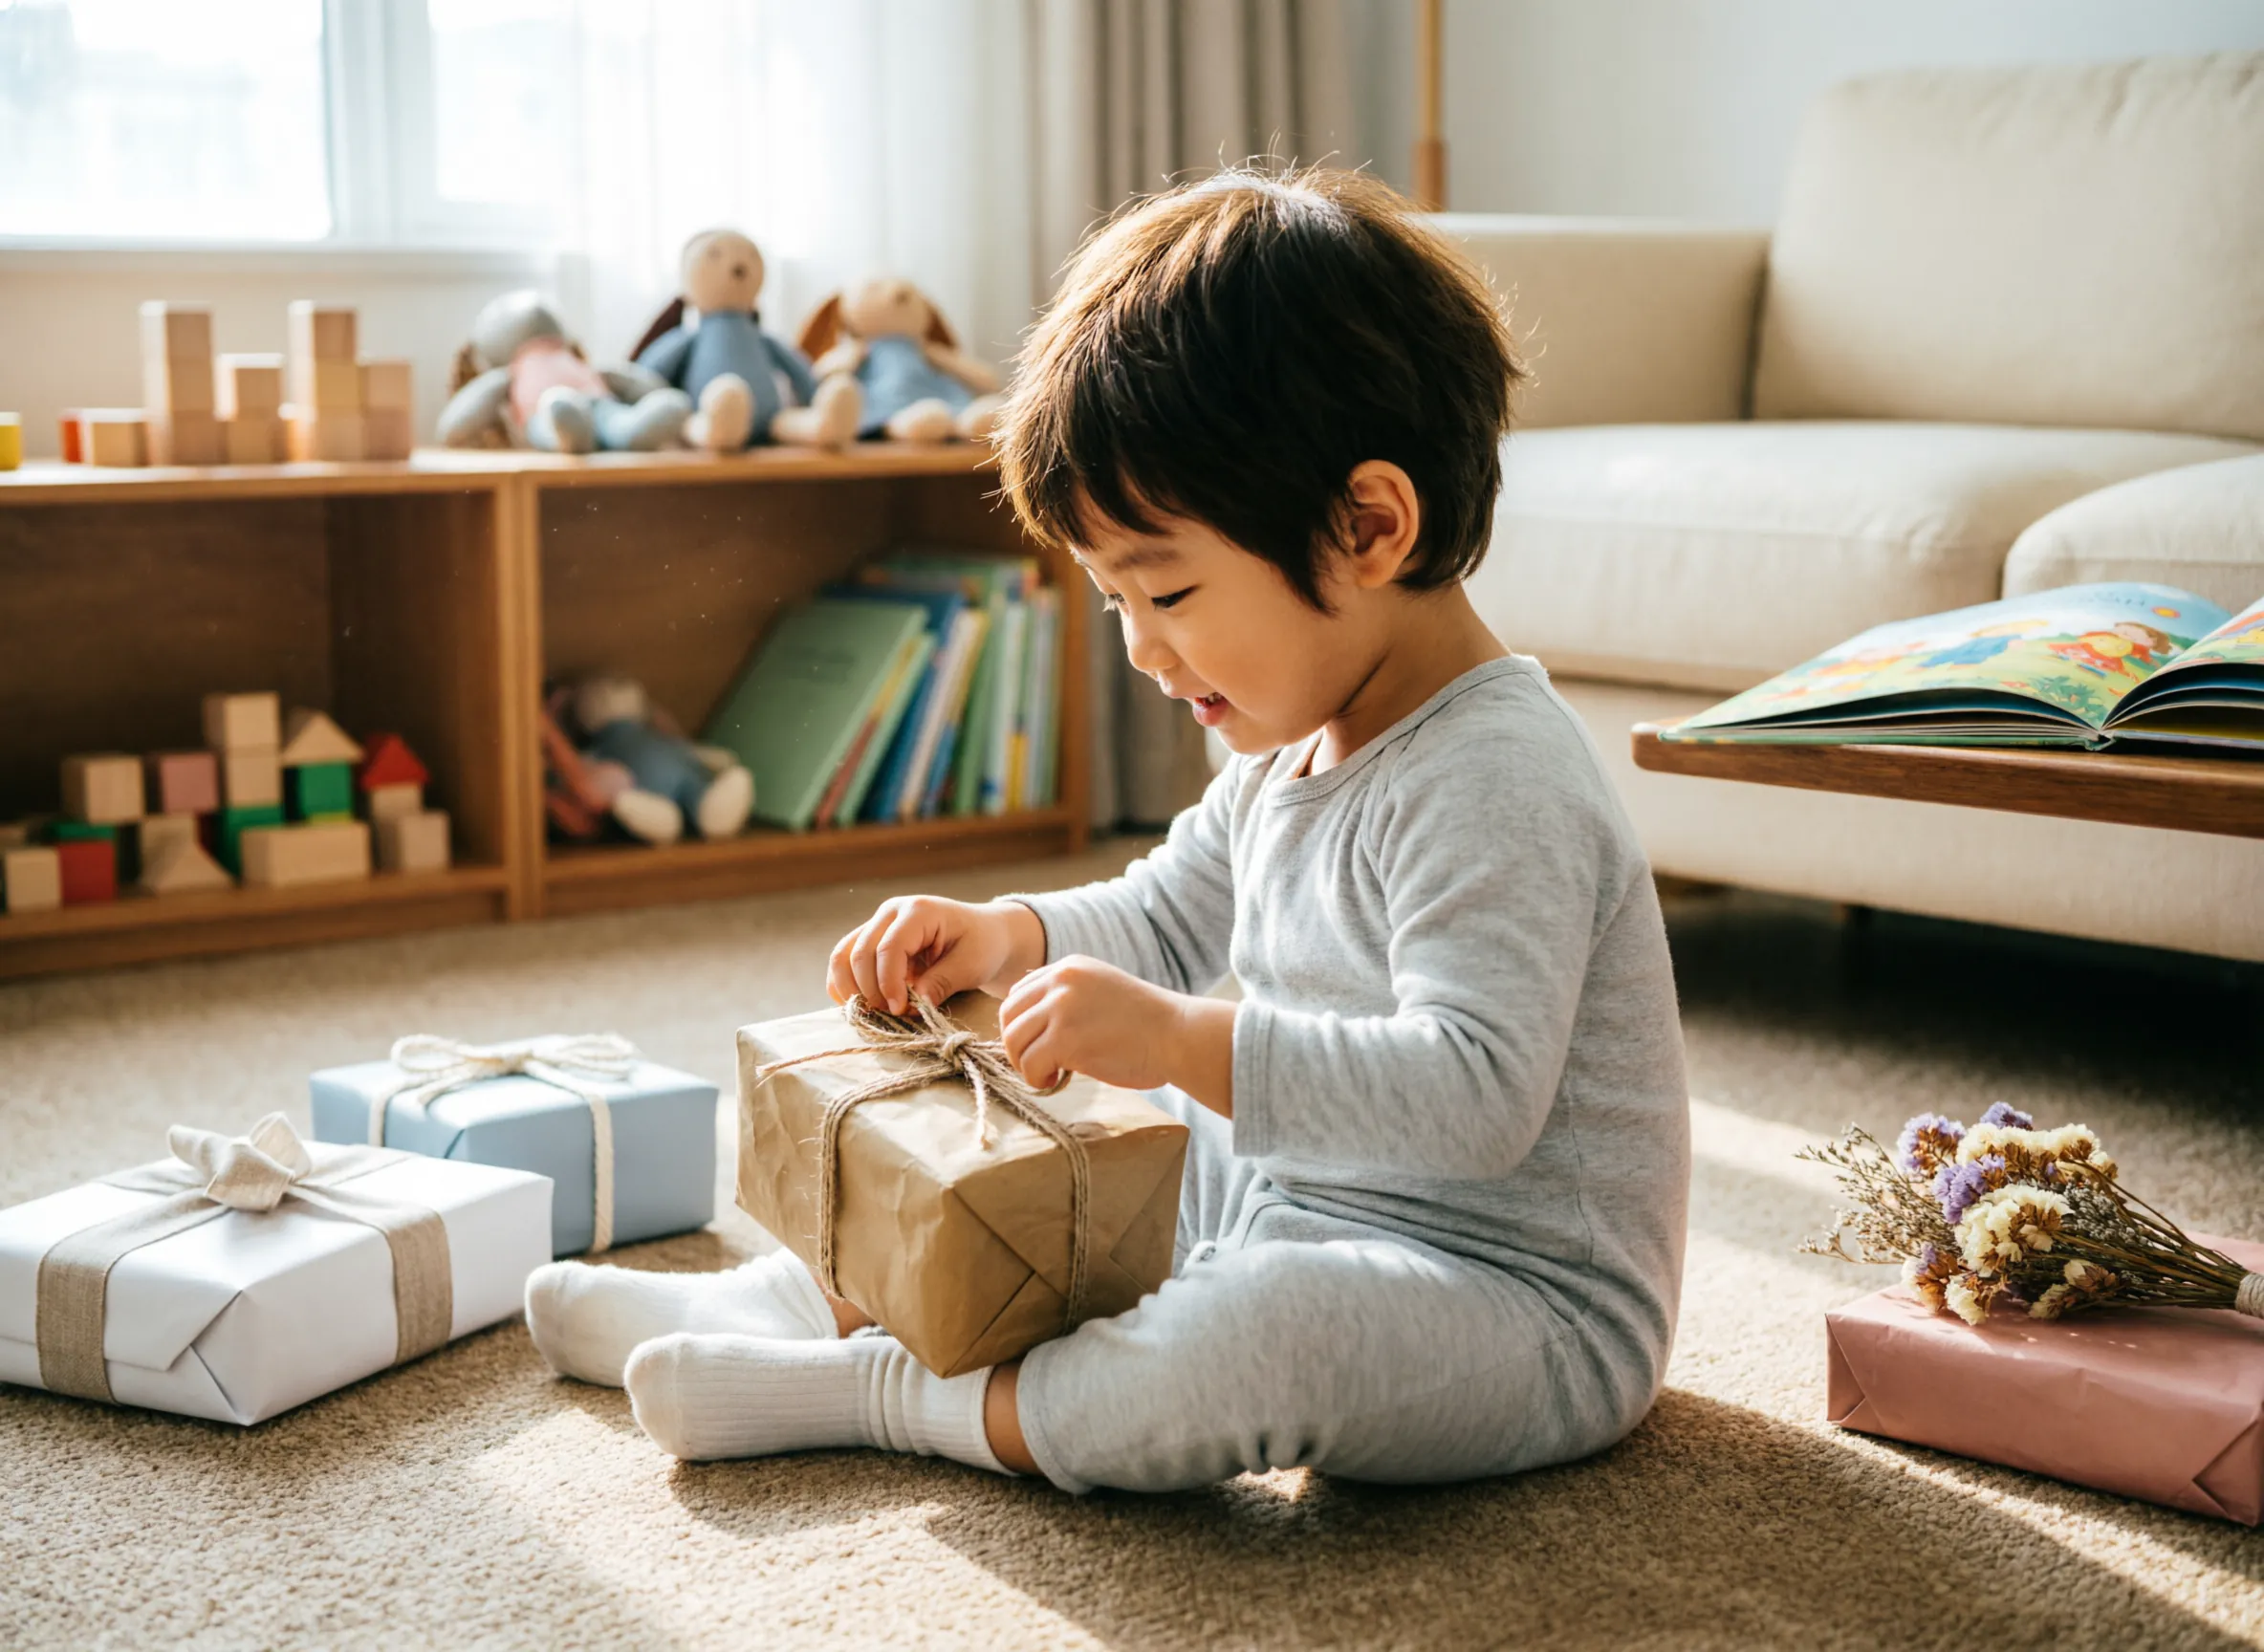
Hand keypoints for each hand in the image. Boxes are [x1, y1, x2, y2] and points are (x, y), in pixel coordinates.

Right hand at [827, 896, 1043, 1013]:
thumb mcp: (971, 965)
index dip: (889, 983)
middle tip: (892, 1015)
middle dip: (871, 991)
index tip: (900, 1010)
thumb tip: (909, 1005)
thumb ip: (940, 983)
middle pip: (859, 953)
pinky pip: (843, 962)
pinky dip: (845, 985)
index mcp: (918, 911)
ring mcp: (877, 924)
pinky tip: (862, 1006)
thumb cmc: (982, 945)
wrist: (985, 934)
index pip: (889, 948)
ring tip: (874, 1013)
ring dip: (851, 989)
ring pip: (843, 956)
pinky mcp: (871, 940)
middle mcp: (891, 912)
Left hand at [997, 955, 1198, 1094]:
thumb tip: (1034, 1024)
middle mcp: (1061, 980)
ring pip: (1013, 1041)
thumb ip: (1069, 998)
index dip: (1022, 1024)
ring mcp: (1061, 1008)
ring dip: (1025, 1064)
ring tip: (1049, 1074)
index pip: (1019, 992)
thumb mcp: (1102, 992)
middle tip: (1038, 1064)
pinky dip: (1037, 1079)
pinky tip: (1058, 1081)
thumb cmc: (1148, 1024)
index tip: (1037, 1044)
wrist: (1178, 1035)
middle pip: (1008, 1015)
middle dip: (1017, 1045)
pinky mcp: (1064, 1038)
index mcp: (1070, 967)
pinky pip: (1030, 1064)